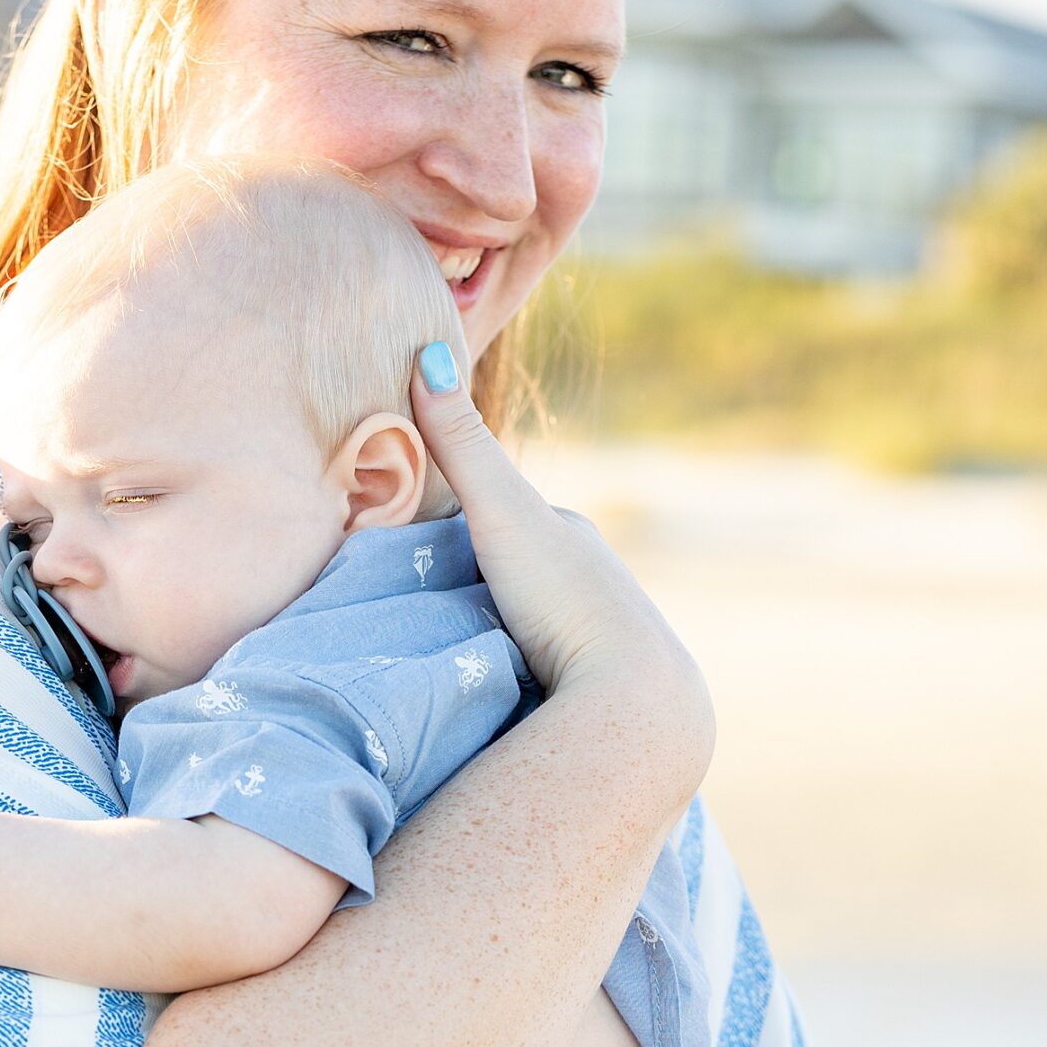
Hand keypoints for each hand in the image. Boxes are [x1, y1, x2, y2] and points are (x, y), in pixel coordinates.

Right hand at [411, 346, 713, 803]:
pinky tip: (499, 694)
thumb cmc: (564, 597)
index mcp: (577, 538)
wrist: (631, 698)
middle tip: (427, 604)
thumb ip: (461, 442)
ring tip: (456, 654)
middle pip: (525, 573)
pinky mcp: (601, 698)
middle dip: (486, 582)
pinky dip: (523, 674)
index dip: (464, 524)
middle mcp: (601, 584)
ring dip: (504, 634)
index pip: (508, 518)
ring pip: (540, 627)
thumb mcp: (499, 511)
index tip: (415, 544)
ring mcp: (604, 642)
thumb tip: (427, 349)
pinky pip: (550, 675)